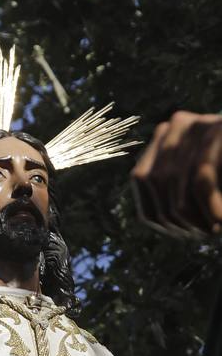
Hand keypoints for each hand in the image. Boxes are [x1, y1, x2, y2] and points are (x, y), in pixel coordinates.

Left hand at [131, 111, 221, 236]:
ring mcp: (202, 122)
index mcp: (168, 135)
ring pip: (173, 181)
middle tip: (206, 232)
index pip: (141, 179)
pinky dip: (210, 207)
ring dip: (194, 214)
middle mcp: (179, 123)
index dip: (156, 211)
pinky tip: (221, 221)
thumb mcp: (199, 191)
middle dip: (176, 216)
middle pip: (155, 181)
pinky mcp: (219, 131)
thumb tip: (151, 215)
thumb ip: (175, 193)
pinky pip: (200, 179)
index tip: (184, 231)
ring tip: (217, 228)